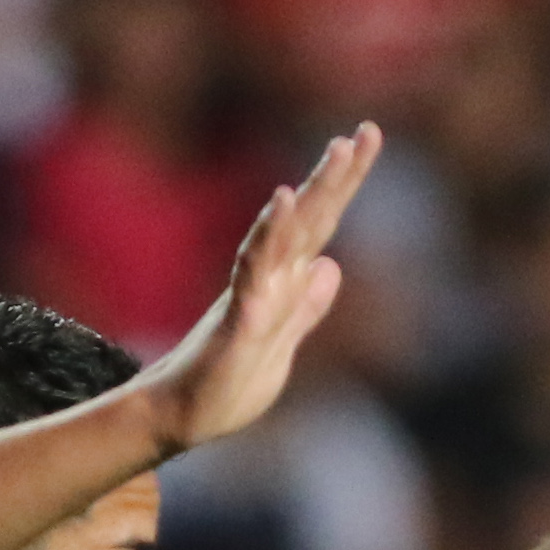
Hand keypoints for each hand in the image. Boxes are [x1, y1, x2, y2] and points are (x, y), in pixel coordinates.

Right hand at [135, 123, 380, 456]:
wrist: (181, 417)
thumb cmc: (227, 385)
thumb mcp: (282, 344)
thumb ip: (306, 306)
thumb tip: (329, 268)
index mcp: (284, 283)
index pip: (321, 224)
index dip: (345, 184)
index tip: (367, 138)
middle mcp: (270, 278)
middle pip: (310, 218)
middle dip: (338, 176)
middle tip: (368, 132)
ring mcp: (252, 293)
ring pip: (285, 233)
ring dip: (312, 191)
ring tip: (337, 151)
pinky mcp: (238, 317)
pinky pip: (254, 268)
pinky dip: (269, 234)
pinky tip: (280, 202)